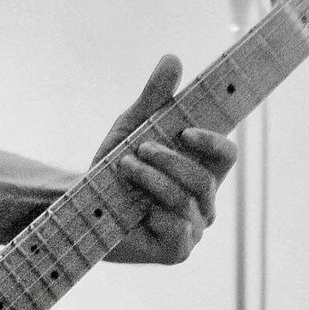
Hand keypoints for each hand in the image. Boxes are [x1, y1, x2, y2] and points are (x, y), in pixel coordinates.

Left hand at [95, 54, 236, 264]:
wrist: (81, 207)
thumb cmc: (112, 168)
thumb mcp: (131, 127)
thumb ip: (154, 97)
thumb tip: (172, 58)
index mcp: (202, 170)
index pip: (227, 155)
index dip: (212, 142)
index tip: (184, 131)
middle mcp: (204, 201)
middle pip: (206, 179)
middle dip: (170, 161)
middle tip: (140, 149)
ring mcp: (193, 229)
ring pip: (187, 200)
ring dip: (153, 180)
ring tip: (125, 168)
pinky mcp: (177, 251)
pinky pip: (177, 228)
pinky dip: (153, 212)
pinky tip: (136, 208)